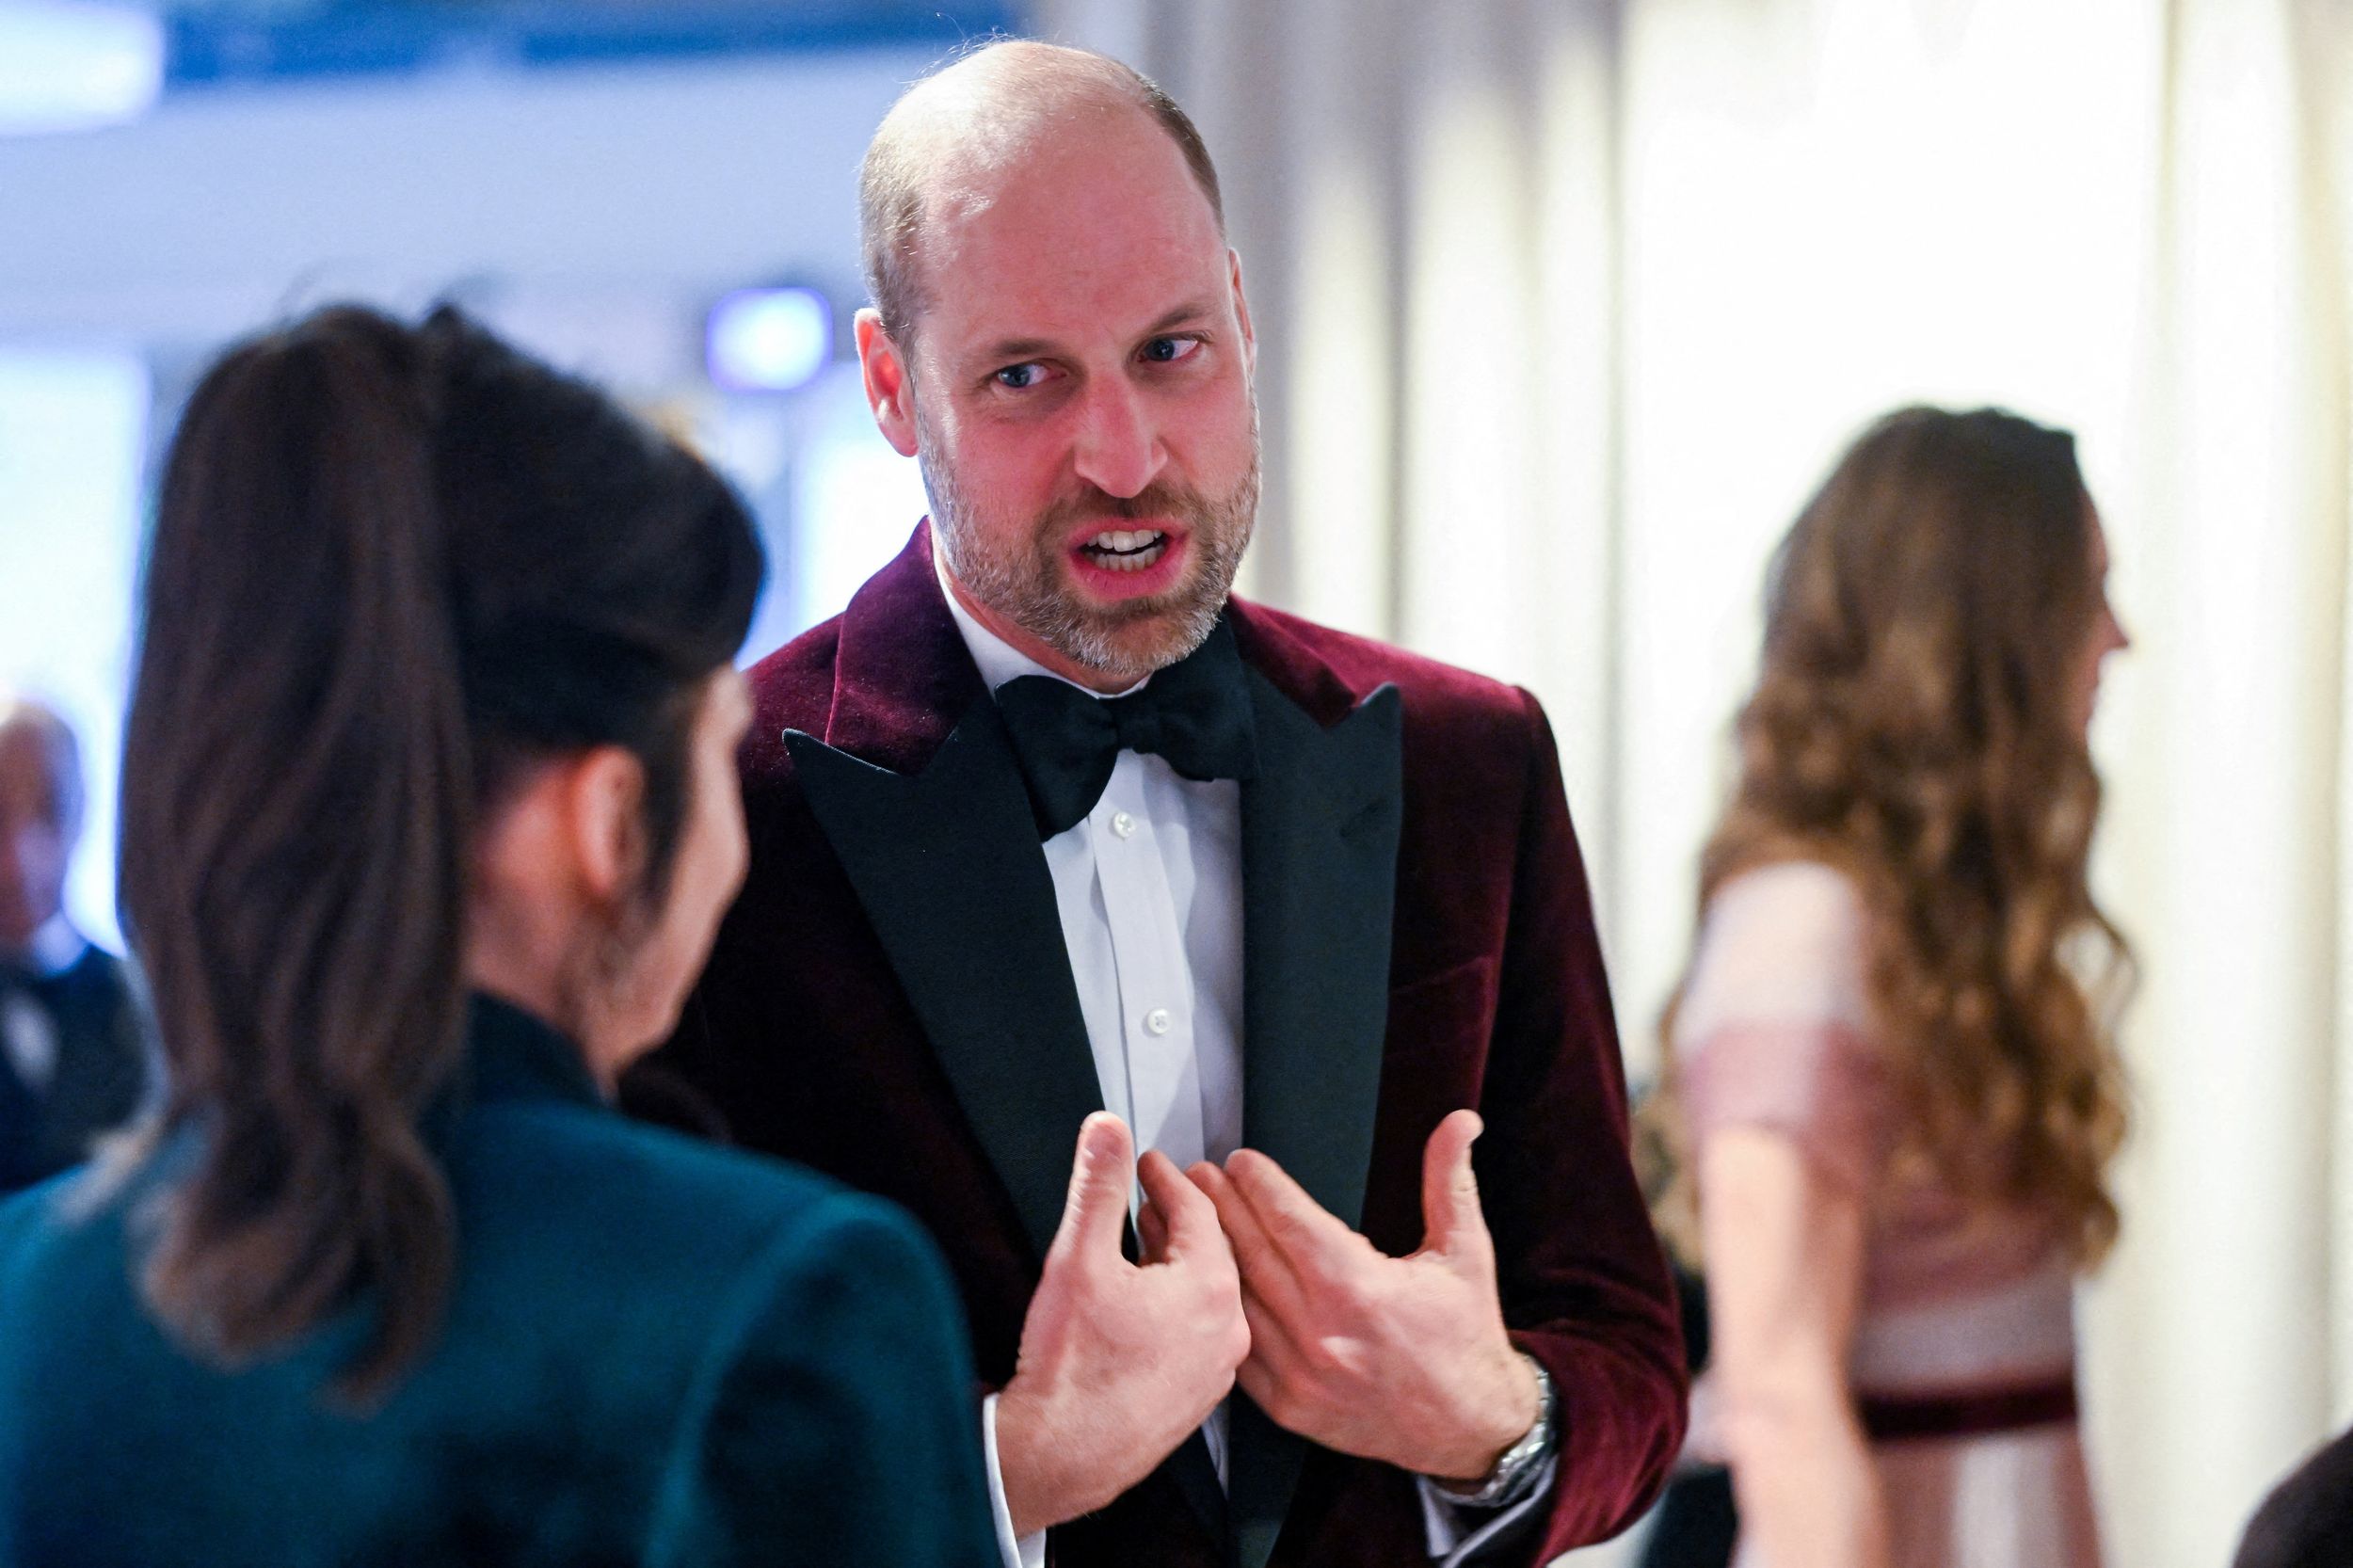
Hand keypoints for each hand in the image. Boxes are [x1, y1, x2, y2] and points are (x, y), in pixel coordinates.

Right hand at [995, 1113, 1250, 1535]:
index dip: (1167, 1179)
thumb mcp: (1078, 1256)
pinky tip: (1139, 1305)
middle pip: (1208, 1252)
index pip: (1198, 1210)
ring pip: (1203, 1296)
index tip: (1147, 1163)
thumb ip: (1096, 1185)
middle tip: (1147, 1194)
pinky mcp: (1194, 1399)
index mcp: (1210, 1288)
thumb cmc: (1072, 1368)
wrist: (1061, 1454)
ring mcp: (1214, 1370)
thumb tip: (1106, 1130)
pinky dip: (1172, 1308)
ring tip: (1141, 1242)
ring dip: (1173, 1264)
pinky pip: (1194, 1336)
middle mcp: (1226, 1330)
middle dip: (1175, 1218)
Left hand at [1189, 1109, 1539, 1481]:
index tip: (1238, 1159)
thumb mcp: (1466, 1253)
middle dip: (1220, 1206)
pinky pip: (1237, 1349)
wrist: (1468, 1427)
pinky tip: (1196, 1284)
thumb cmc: (1465, 1335)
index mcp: (1362, 1289)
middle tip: (1196, 1172)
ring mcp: (1300, 1373)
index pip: (1292, 1221)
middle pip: (1253, 1253)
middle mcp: (1324, 1332)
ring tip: (1179, 1218)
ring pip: (1236, 1299)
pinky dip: (1214, 1313)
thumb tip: (1460, 1121)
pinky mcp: (1288, 1405)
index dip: (1259, 1185)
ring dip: (1203, 1255)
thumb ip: (1450, 1181)